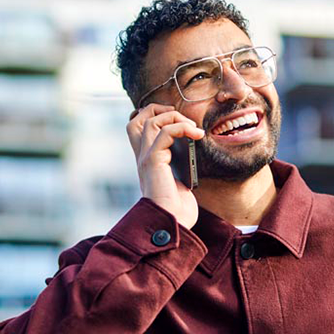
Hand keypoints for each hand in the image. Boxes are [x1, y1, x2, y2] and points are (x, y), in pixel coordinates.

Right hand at [126, 104, 204, 229]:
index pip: (137, 129)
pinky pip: (164, 132)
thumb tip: (194, 145)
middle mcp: (142, 157)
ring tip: (193, 128)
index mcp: (147, 161)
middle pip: (136, 119)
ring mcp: (146, 158)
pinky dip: (182, 128)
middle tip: (179, 117)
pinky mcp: (153, 161)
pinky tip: (197, 135)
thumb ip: (181, 164)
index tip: (176, 120)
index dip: (152, 116)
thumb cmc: (177, 209)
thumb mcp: (180, 180)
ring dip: (175, 118)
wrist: (171, 224)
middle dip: (157, 110)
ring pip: (150, 121)